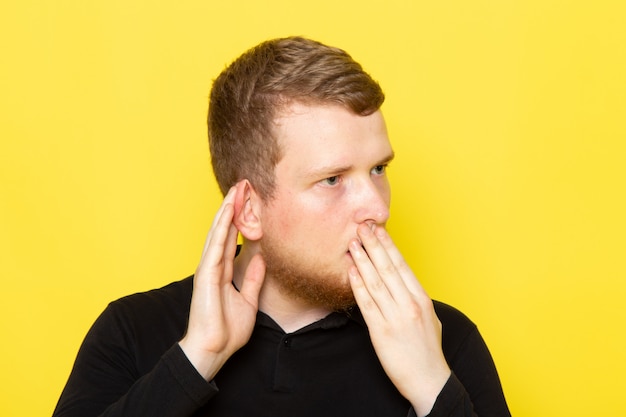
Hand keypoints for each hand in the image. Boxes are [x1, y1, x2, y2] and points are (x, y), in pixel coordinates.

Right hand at [179, 186, 264, 379]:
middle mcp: (213, 265)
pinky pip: (215, 244)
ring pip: (218, 231)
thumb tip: (261, 259)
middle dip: (234, 206)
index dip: (240, 218)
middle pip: (224, 229)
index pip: (232, 238)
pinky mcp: (206, 273)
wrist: (213, 350)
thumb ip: (252, 279)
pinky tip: (228, 210)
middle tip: (244, 184)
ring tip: (237, 188)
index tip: (249, 200)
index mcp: (222, 271)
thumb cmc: (227, 330)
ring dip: (228, 209)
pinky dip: (222, 226)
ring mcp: (208, 267)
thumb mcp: (248, 300)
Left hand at [348, 223, 449, 416]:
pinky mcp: (380, 332)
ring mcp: (395, 317)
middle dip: (373, 245)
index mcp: (422, 299)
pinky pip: (366, 304)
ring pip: (375, 282)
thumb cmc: (429, 350)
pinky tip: (351, 272)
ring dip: (363, 260)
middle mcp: (409, 304)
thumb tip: (403, 282)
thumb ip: (416, 298)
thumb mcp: (430, 318)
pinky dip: (358, 285)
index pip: (402, 265)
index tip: (379, 230)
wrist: (429, 381)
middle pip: (388, 268)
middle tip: (362, 226)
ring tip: (353, 244)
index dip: (388, 246)